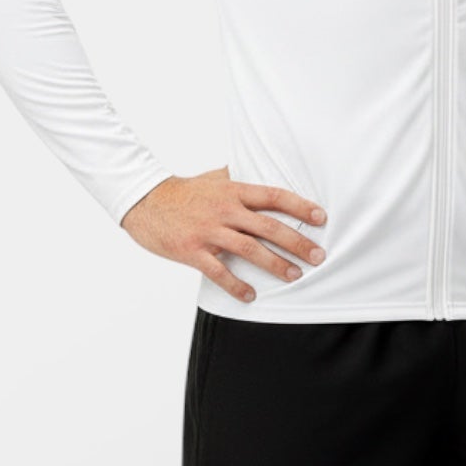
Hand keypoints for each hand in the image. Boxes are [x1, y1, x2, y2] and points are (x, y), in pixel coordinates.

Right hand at [119, 165, 326, 304]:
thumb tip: (261, 170)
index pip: (274, 197)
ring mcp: (209, 231)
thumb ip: (238, 178)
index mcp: (234, 191)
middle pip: (269, 226)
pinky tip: (251, 295)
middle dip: (297, 242)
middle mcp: (225, 210)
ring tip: (294, 276)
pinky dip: (236, 285)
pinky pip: (219, 271)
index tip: (321, 218)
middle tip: (318, 256)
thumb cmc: (184, 191)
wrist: (145, 202)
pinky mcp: (193, 251)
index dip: (299, 207)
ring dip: (275, 264)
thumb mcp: (214, 178)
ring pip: (249, 249)